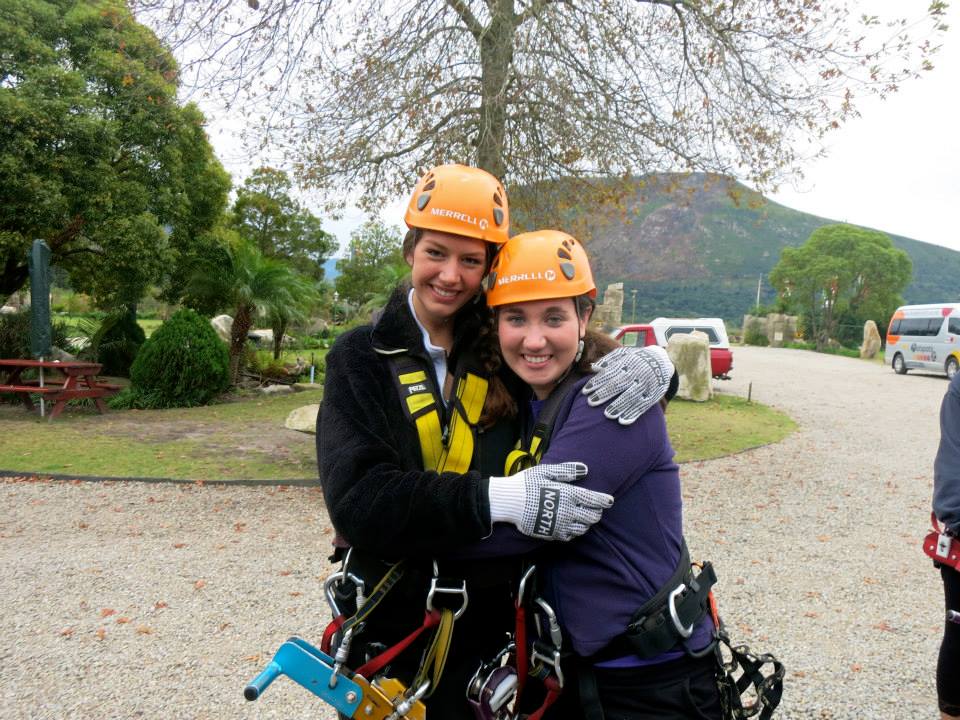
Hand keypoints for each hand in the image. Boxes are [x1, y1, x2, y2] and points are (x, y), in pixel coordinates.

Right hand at [488, 462, 612, 540]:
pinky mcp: (552, 533)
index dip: (604, 501)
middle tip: (595, 509)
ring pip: (583, 528)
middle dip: (597, 512)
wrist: (509, 502)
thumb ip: (567, 471)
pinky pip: (570, 536)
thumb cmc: (527, 483)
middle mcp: (568, 511)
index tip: (610, 501)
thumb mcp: (546, 471)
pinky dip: (574, 531)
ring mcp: (561, 524)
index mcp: (569, 494)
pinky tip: (571, 525)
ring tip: (584, 517)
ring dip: (587, 523)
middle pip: (592, 517)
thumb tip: (585, 469)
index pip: (594, 500)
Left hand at [582, 346, 673, 424]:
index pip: (610, 372)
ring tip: (607, 415)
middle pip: (620, 384)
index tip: (585, 391)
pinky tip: (623, 421)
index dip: (598, 382)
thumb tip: (594, 368)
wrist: (661, 360)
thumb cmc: (635, 358)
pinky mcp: (654, 394)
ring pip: (632, 395)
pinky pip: (644, 405)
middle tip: (591, 402)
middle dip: (605, 393)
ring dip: (619, 405)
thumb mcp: (624, 353)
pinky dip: (633, 413)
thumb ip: (609, 360)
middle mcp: (637, 372)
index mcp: (628, 362)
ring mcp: (646, 383)